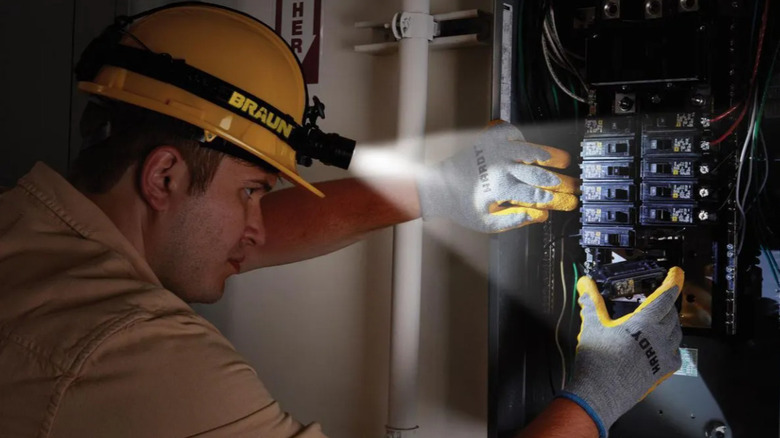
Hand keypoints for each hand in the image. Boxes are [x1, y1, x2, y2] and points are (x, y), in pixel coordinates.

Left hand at [416, 122, 577, 231]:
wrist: (437, 186)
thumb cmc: (462, 207)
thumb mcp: (486, 223)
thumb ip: (513, 221)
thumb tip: (540, 216)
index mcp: (500, 189)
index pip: (535, 195)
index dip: (553, 199)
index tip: (566, 202)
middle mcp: (500, 167)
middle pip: (538, 173)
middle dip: (558, 181)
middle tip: (572, 184)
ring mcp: (494, 150)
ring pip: (529, 149)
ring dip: (547, 155)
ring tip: (562, 160)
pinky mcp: (487, 140)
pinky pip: (511, 132)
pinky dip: (522, 137)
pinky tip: (528, 147)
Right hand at [559, 267, 684, 437]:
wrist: (600, 394)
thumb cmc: (598, 362)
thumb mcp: (592, 326)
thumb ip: (591, 302)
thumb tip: (585, 285)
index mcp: (645, 323)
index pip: (665, 296)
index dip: (673, 281)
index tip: (677, 273)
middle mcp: (659, 338)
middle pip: (672, 314)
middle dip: (666, 304)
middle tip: (658, 300)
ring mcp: (662, 356)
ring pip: (676, 334)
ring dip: (670, 324)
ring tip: (659, 322)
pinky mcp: (662, 372)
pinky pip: (675, 354)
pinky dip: (671, 346)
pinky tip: (660, 347)